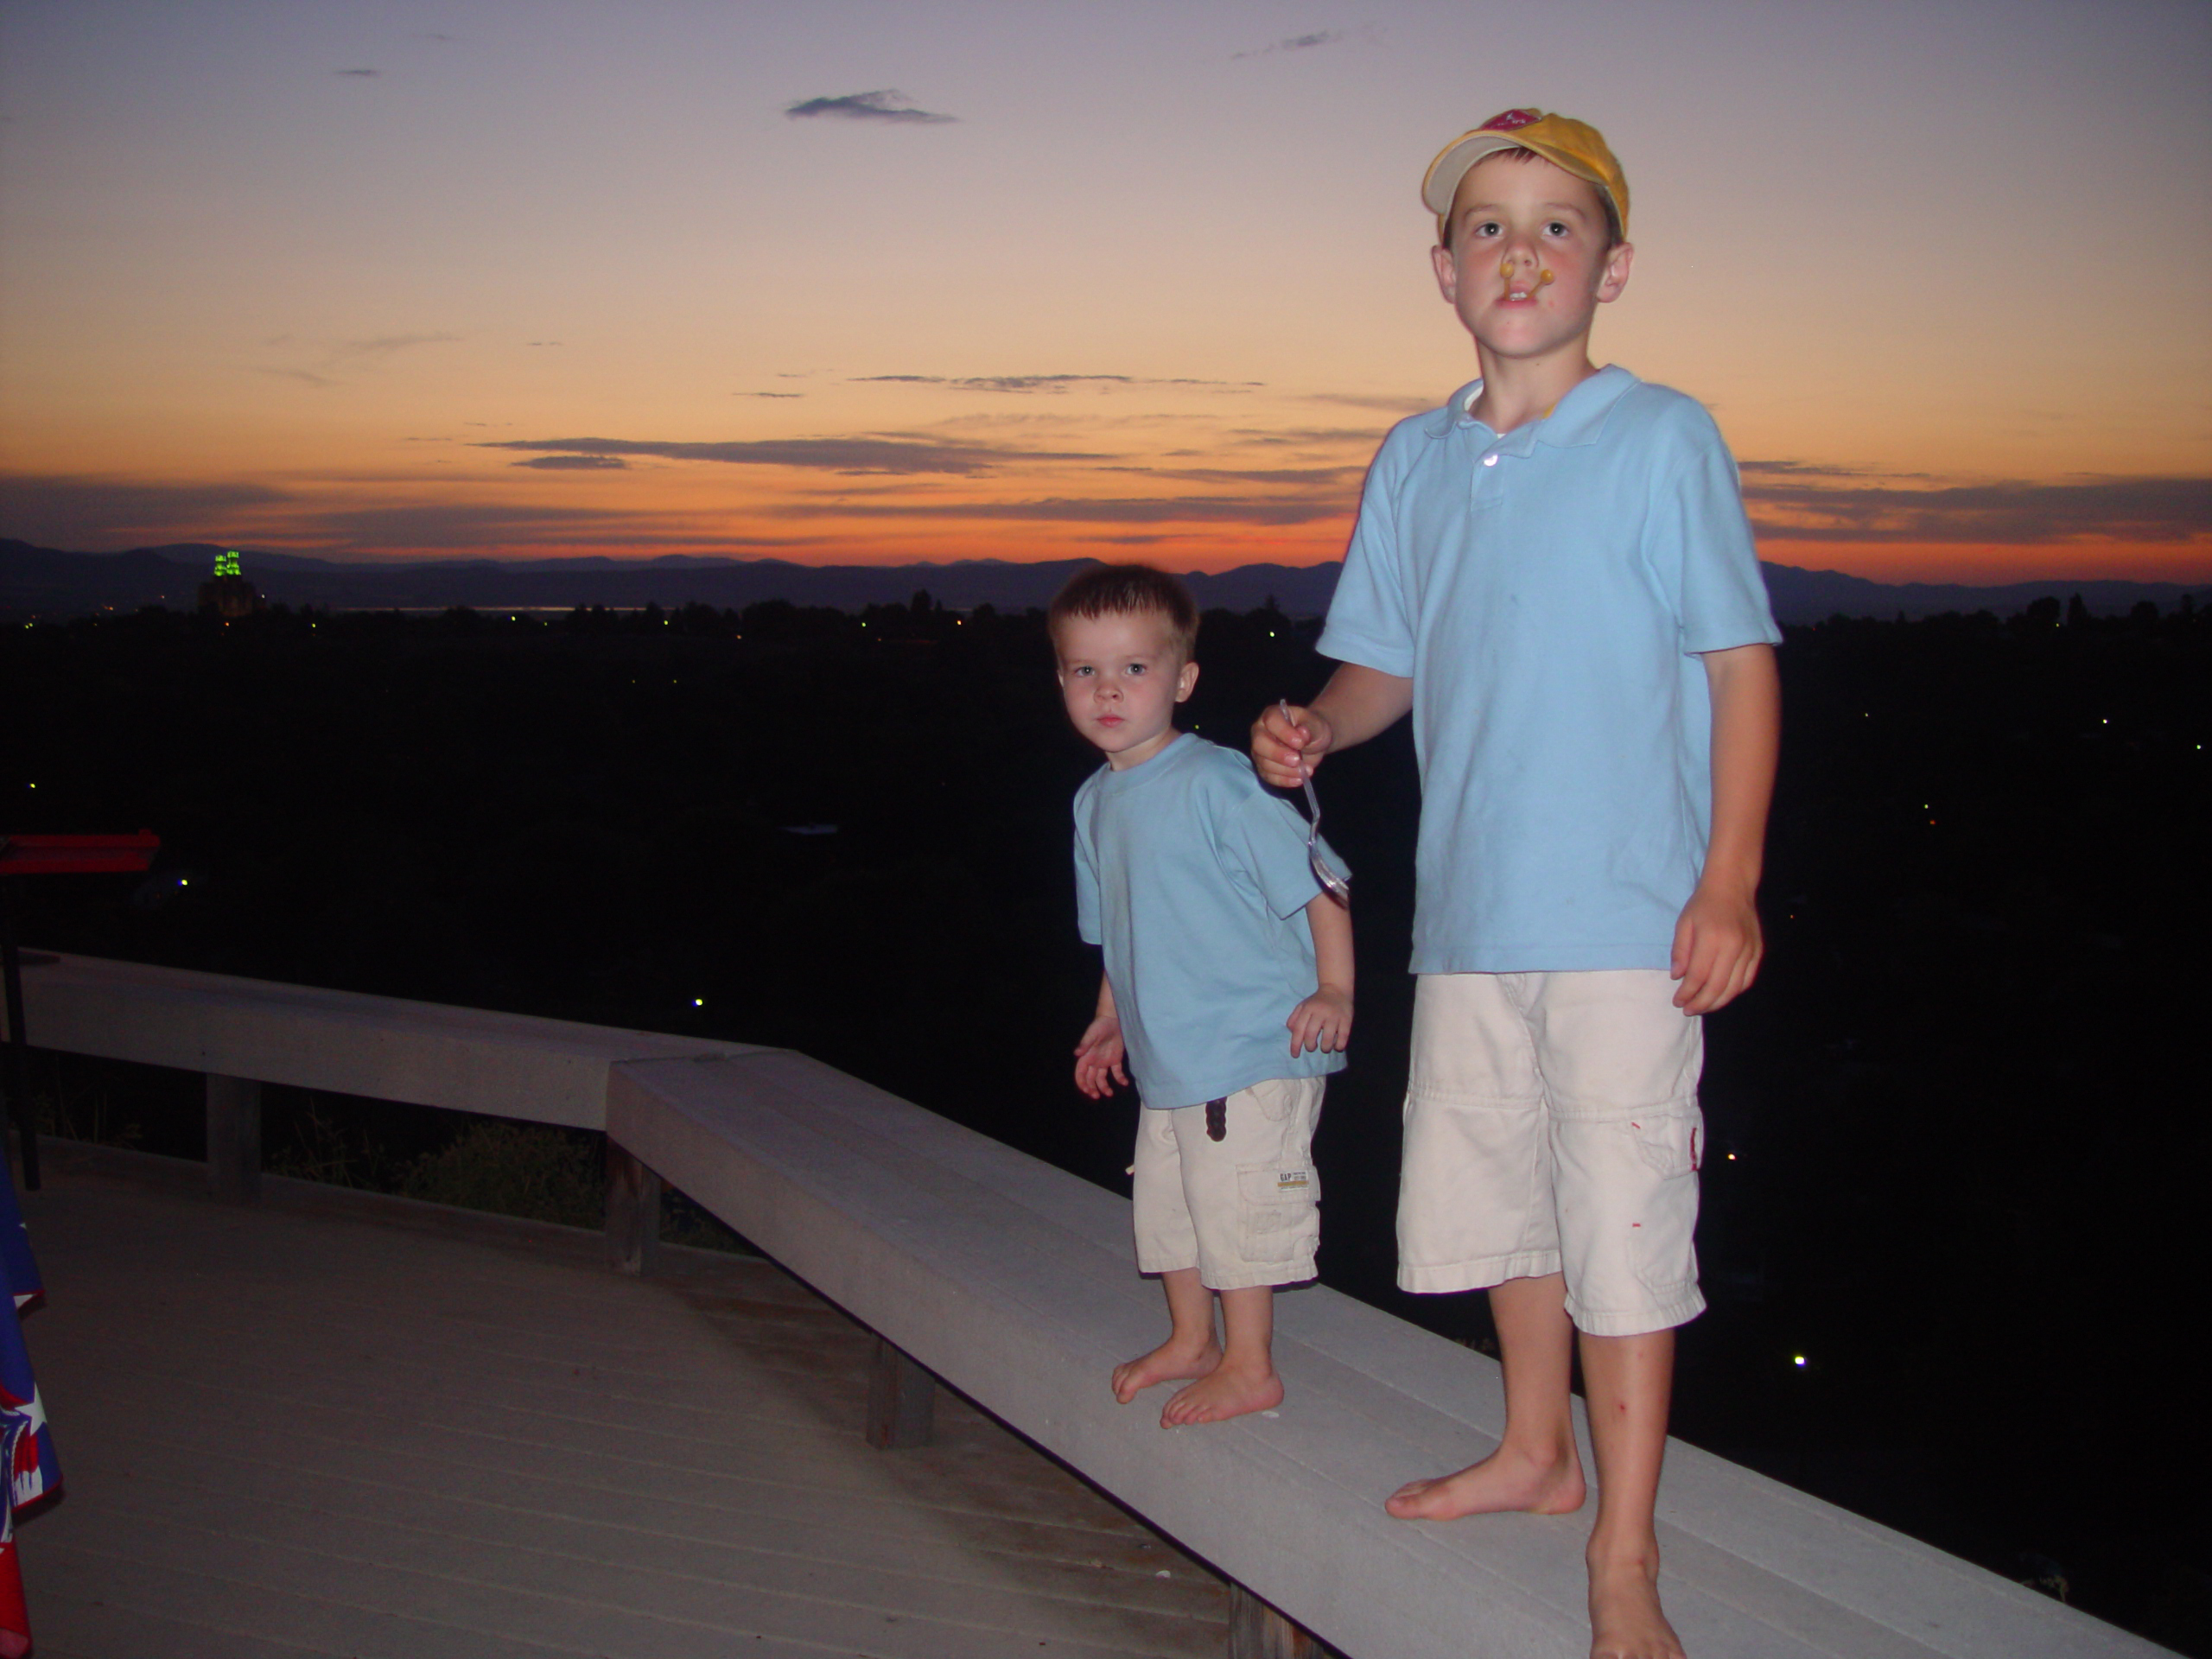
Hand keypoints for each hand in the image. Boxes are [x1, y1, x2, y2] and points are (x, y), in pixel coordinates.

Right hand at [1074, 1015, 1129, 1097]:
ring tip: (1110, 1093)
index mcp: (1086, 1057)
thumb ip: (1085, 1044)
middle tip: (1097, 1096)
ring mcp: (1104, 1062)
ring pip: (1102, 1079)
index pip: (1081, 1074)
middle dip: (1092, 1089)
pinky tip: (1124, 1082)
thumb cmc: (1100, 1025)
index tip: (1088, 1090)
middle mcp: (1094, 1062)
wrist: (1114, 1019)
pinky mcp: (1115, 1059)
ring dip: (1104, 1087)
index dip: (1082, 1083)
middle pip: (1090, 1079)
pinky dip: (1120, 1079)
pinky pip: (1117, 1072)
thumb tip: (1076, 1053)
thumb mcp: (1092, 1034)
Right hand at [1252, 701, 1333, 788]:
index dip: (1284, 733)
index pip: (1271, 721)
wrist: (1314, 743)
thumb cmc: (1312, 729)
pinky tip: (1299, 779)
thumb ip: (1309, 728)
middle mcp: (1260, 732)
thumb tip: (1302, 733)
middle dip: (1278, 755)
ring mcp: (1260, 751)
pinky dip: (1284, 780)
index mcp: (1272, 715)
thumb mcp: (1316, 725)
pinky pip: (1268, 776)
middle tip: (1297, 760)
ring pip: (1264, 763)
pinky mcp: (1264, 767)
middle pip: (1260, 744)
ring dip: (1286, 770)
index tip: (1300, 743)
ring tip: (1307, 770)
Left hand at [1287, 986, 1352, 1055]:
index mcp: (1308, 1009)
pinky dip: (1339, 1045)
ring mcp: (1334, 1016)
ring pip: (1327, 1038)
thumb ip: (1294, 1018)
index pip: (1298, 1029)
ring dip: (1325, 1048)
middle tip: (1311, 1048)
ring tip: (1324, 1048)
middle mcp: (1320, 1012)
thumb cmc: (1317, 1001)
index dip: (1295, 1045)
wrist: (1336, 988)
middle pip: (1311, 1035)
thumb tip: (1292, 1033)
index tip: (1295, 1055)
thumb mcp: (1303, 1006)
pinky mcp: (1346, 1019)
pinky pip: (1343, 1037)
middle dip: (1310, 1046)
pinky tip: (1337, 1046)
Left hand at [1669, 880, 1762, 1014]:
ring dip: (1718, 1002)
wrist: (1732, 887)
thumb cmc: (1703, 904)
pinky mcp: (1758, 951)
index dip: (1687, 993)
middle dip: (1701, 1003)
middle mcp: (1734, 946)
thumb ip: (1680, 951)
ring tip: (1703, 1007)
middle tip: (1688, 1010)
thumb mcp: (1683, 924)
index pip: (1698, 976)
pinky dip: (1734, 992)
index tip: (1677, 1001)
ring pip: (1735, 987)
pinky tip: (1721, 995)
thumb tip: (1677, 977)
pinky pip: (1748, 979)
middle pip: (1717, 986)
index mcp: (1712, 938)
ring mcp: (1749, 950)